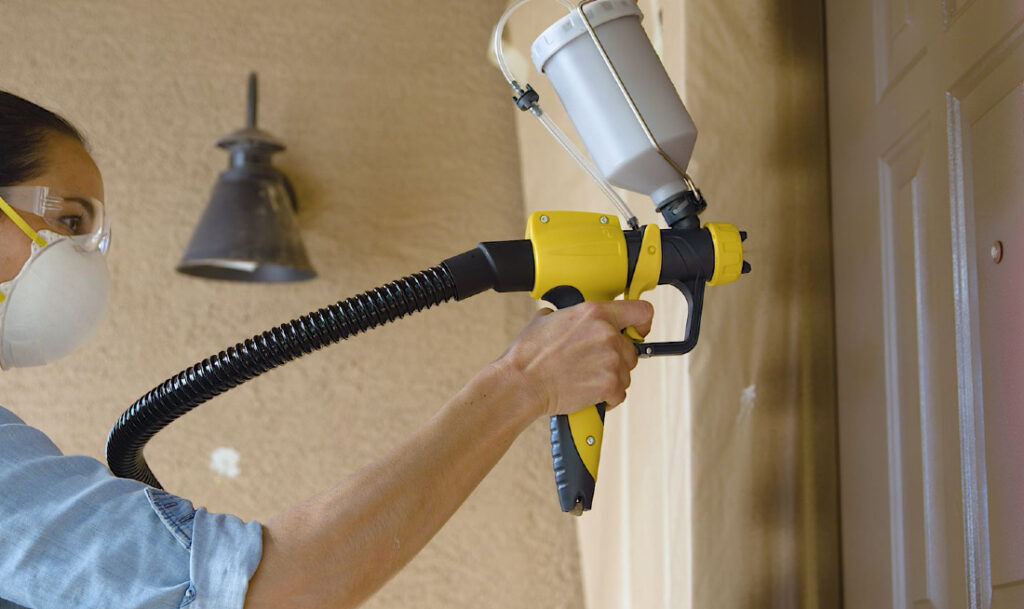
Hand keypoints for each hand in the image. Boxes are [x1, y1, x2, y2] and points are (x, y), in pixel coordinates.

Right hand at [496, 300, 653, 417]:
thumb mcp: (545, 319)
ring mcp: (611, 360)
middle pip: (632, 349)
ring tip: (586, 379)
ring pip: (626, 373)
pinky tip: (589, 394)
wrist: (522, 383)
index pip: (641, 311)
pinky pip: (619, 393)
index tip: (637, 331)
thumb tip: (565, 316)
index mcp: (595, 313)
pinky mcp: (609, 385)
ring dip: (611, 378)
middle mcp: (607, 334)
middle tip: (594, 364)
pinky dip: (607, 397)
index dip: (641, 323)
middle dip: (617, 358)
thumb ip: (566, 315)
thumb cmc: (528, 355)